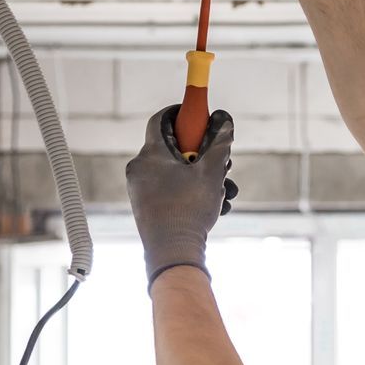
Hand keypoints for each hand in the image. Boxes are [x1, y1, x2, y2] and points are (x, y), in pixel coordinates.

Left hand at [124, 106, 239, 288]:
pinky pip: (169, 189)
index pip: (162, 120)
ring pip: (175, 171)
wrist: (172, 252)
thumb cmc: (189, 210)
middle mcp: (140, 169)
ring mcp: (140, 189)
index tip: (197, 114)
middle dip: (201, 152)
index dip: (181, 113)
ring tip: (224, 190)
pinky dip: (190, 191)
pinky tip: (213, 204)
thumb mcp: (212, 172)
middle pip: (173, 148)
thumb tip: (224, 121)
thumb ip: (219, 143)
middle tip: (222, 160)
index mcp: (151, 155)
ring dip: (201, 176)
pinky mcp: (145, 206)